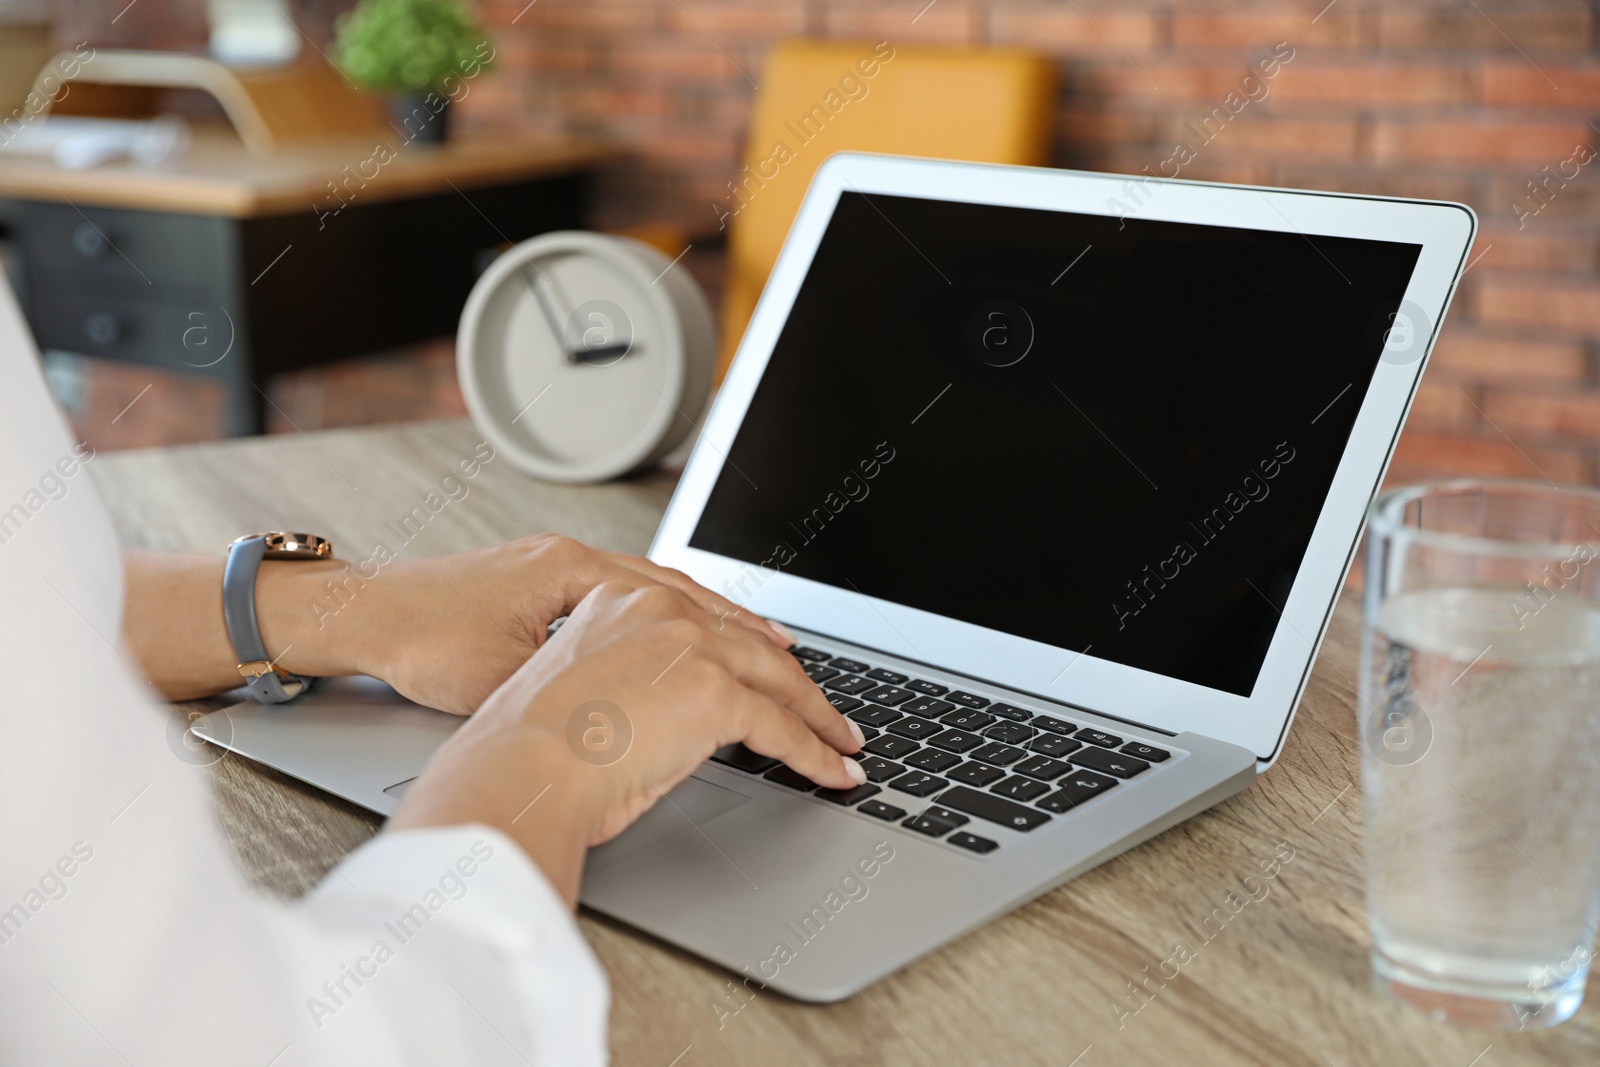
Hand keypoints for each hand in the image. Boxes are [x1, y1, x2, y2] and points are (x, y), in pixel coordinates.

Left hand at [260, 534, 794, 714]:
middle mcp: (584, 559)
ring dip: (732, 626)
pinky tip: (708, 638)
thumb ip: (586, 690)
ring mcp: (573, 564)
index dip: (748, 666)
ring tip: (783, 654)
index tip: (794, 701)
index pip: (690, 618)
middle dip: (759, 643)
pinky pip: (646, 595)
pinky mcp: (559, 578)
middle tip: (810, 683)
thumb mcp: (508, 679)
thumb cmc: (420, 644)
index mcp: (578, 573)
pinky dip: (687, 618)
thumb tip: (653, 720)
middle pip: (696, 598)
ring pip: (676, 593)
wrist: (362, 612)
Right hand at [388, 579, 867, 904]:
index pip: (704, 619)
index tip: (774, 659)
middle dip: (796, 683)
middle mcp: (659, 609)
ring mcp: (692, 645)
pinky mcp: (717, 692)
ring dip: (818, 717)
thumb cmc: (524, 753)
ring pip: (778, 680)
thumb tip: (667, 724)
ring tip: (843, 742)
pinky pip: (784, 728)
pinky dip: (816, 754)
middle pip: (750, 644)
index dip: (747, 643)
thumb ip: (630, 687)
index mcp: (618, 602)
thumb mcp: (580, 696)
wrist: (517, 769)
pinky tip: (834, 772)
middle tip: (825, 710)